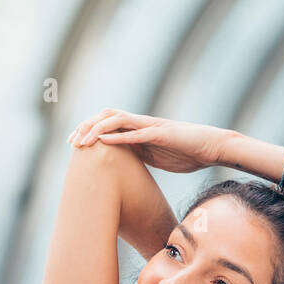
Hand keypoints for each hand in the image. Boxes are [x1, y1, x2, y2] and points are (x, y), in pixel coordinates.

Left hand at [67, 108, 231, 173]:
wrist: (211, 147)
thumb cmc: (186, 153)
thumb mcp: (156, 156)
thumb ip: (138, 155)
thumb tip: (122, 165)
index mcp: (137, 129)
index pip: (106, 124)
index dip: (88, 132)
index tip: (73, 145)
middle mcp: (140, 123)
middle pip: (106, 117)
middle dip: (86, 127)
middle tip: (71, 142)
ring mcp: (150, 126)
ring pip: (116, 120)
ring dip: (96, 129)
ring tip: (82, 141)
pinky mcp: (161, 132)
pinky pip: (136, 132)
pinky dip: (118, 136)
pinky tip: (103, 140)